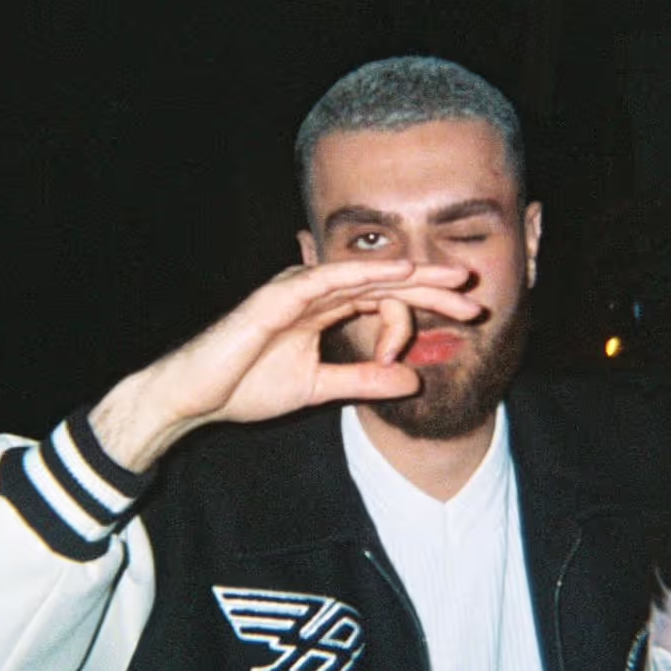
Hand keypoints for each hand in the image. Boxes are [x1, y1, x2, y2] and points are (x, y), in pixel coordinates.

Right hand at [90, 260, 480, 470]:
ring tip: (453, 281)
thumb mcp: (320, 387)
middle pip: (386, 281)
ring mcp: (297, 289)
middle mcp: (316, 291)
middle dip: (433, 285)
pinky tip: (399, 272)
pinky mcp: (278, 297)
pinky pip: (329, 279)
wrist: (194, 398)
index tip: (465, 321)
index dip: (428, 305)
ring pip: (366, 275)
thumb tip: (413, 379)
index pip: (388, 298)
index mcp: (326, 308)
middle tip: (475, 294)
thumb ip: (365, 379)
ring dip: (412, 276)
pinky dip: (365, 274)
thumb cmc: (244, 386)